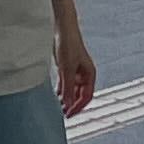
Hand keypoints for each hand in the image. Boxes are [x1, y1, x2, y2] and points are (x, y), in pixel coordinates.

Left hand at [53, 0, 97, 117]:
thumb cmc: (68, 43)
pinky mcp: (66, 68)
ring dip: (65, 99)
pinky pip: (65, 84)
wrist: (62, 28)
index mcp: (89, 74)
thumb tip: (67, 104)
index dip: (78, 107)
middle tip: (62, 115)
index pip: (86, 96)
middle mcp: (84, 74)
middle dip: (72, 105)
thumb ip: (67, 88)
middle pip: (79, 95)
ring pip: (72, 90)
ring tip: (57, 107)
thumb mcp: (67, 69)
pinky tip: (54, 96)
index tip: (68, 115)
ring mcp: (75, 71)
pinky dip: (60, 91)